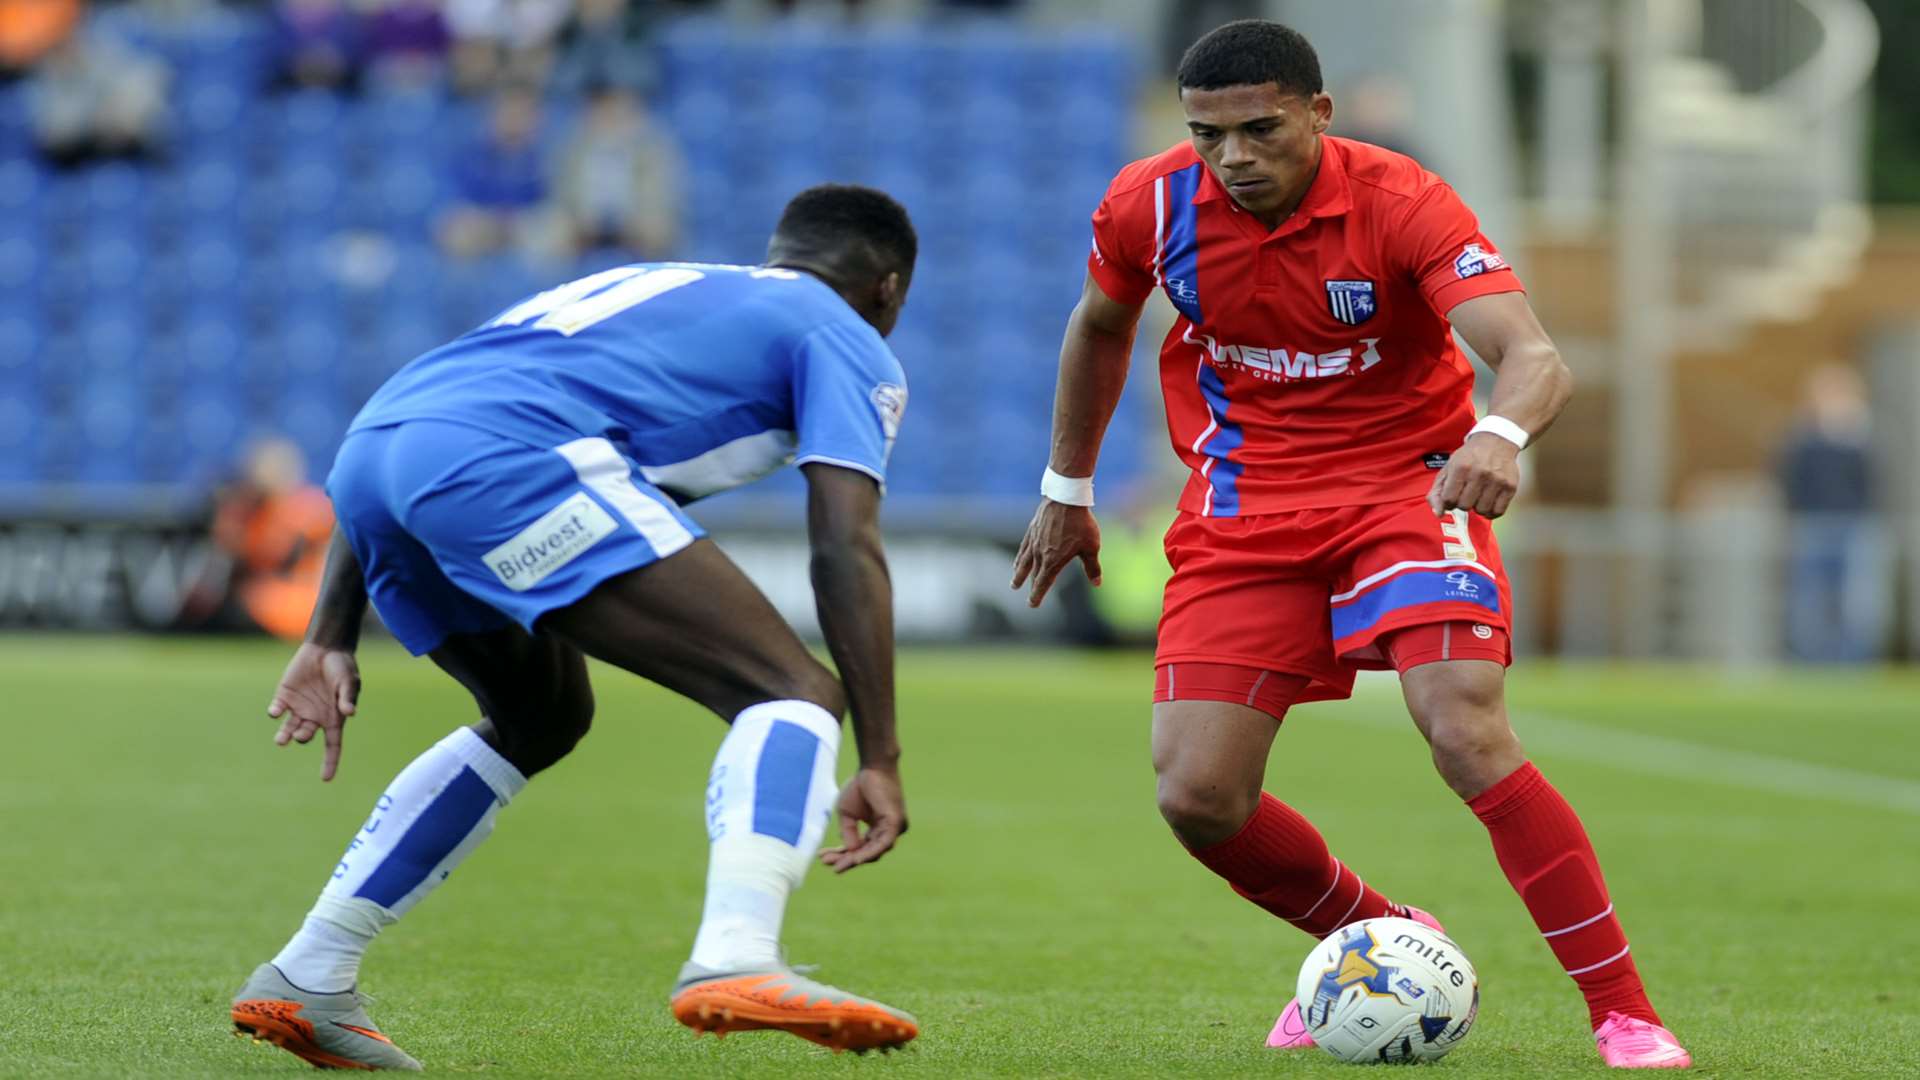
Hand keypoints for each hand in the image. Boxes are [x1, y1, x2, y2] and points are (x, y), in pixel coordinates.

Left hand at [267, 643, 360, 781]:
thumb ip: (347, 697)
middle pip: (306, 736)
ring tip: (282, 740)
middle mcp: (315, 717)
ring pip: (288, 729)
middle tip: (300, 733)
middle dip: (302, 737)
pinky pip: (277, 710)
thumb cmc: (343, 667)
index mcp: (333, 718)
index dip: (330, 762)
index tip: (326, 779)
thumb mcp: (349, 681)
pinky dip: (275, 713)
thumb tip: (350, 713)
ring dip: (284, 736)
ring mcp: (298, 708)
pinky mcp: (284, 697)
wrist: (325, 648)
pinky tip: (276, 711)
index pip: (333, 745)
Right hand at [819, 765, 906, 873]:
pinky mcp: (896, 824)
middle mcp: (886, 832)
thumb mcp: (847, 814)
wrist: (872, 767)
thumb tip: (850, 850)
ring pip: (873, 852)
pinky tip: (855, 860)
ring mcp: (893, 829)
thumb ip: (848, 832)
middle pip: (865, 853)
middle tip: (826, 863)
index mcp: (876, 829)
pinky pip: (883, 844)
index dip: (841, 855)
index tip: (823, 858)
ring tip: (836, 864)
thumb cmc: (860, 786)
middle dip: (845, 860)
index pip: (859, 848)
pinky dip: (869, 853)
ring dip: (854, 860)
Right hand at [1009, 499, 1101, 607]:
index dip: (1037, 595)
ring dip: (1019, 574)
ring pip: (1023, 563)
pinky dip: (1019, 557)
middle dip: (1030, 587)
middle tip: (1027, 598)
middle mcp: (1040, 554)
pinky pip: (1023, 548)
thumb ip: (1092, 567)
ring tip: (1013, 583)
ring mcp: (1034, 542)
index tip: (1032, 605)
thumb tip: (1097, 584)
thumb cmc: (1081, 523)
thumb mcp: (1091, 547)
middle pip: (1032, 575)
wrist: (1066, 498)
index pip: (1042, 583)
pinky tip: (1018, 561)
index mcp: (1053, 562)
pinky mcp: (1032, 530)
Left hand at [1428, 433, 1520, 518]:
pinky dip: (1491, 511)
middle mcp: (1479, 473)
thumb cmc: (1469, 458)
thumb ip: (1437, 492)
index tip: (1452, 496)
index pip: (1449, 499)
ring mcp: (1496, 480)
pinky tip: (1488, 502)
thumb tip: (1439, 513)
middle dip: (1462, 503)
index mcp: (1461, 467)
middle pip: (1464, 506)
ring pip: (1481, 510)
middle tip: (1466, 493)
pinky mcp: (1510, 487)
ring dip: (1477, 507)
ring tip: (1478, 496)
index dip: (1448, 502)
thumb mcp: (1448, 469)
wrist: (1496, 442)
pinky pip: (1497, 511)